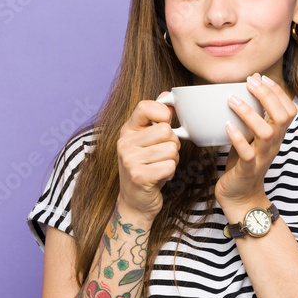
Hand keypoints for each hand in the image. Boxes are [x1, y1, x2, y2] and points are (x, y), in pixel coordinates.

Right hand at [116, 95, 179, 221]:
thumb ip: (157, 119)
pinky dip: (170, 172)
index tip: (166, 122)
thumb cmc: (146, 169)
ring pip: (171, 149)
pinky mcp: (138, 176)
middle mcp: (125, 143)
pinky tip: (160, 177)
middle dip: (173, 145)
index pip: (145, 107)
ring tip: (160, 167)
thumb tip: (167, 95)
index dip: (163, 112)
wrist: (135, 202)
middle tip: (163, 156)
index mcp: (127, 130)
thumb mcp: (148, 142)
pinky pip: (170, 165)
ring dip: (173, 161)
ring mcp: (129, 159)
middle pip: (167, 131)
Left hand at [216, 73, 296, 211]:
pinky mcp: (248, 169)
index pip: (289, 110)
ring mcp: (262, 157)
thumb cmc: (243, 163)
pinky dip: (237, 138)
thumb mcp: (250, 137)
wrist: (240, 197)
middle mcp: (273, 145)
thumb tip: (242, 91)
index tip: (262, 78)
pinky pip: (247, 153)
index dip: (279, 92)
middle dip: (268, 96)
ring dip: (250, 113)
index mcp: (276, 136)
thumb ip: (250, 118)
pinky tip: (227, 126)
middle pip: (282, 117)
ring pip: (266, 132)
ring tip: (233, 100)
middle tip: (250, 82)